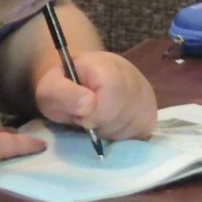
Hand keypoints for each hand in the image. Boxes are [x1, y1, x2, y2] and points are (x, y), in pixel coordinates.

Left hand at [32, 47, 158, 142]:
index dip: (96, 113)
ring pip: (135, 126)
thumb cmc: (64, 86)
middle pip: (125, 114)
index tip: (81, 116)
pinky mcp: (151, 112)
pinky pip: (141, 133)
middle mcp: (133, 77)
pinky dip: (123, 135)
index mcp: (107, 66)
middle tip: (86, 118)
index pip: (114, 94)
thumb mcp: (51, 88)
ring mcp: (146, 95)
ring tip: (97, 119)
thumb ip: (63, 94)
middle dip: (101, 124)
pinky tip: (110, 125)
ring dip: (111, 131)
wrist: (80, 82)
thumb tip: (88, 105)